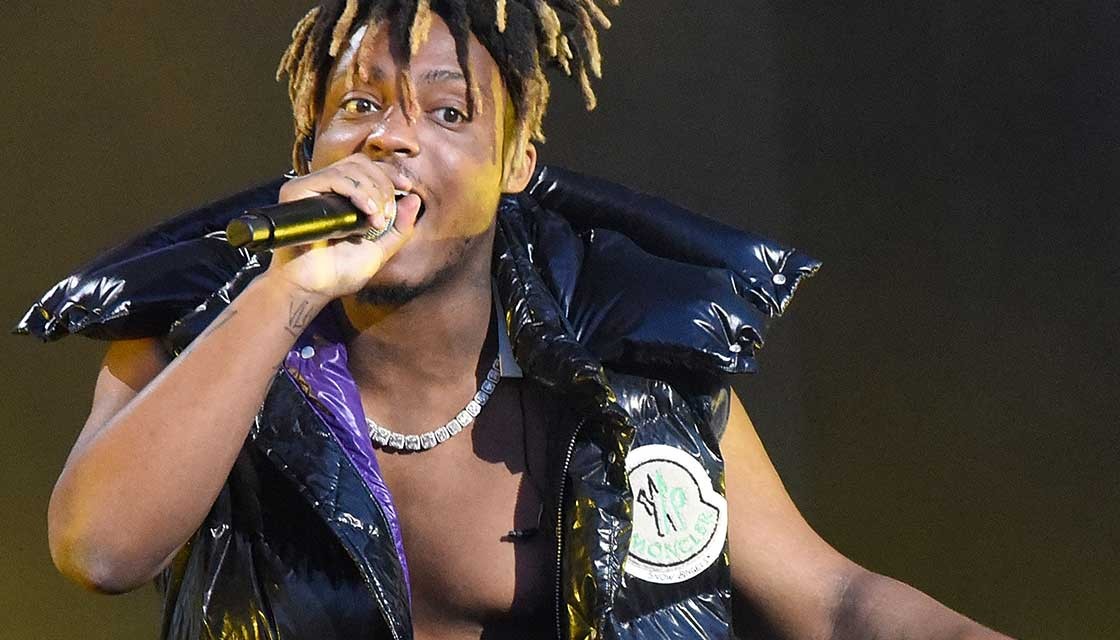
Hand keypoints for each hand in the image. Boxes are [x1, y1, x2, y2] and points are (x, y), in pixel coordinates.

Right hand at [264, 153, 422, 302]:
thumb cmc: (338, 274)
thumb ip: (400, 227)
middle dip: (383, 185)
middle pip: (361, 163)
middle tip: (387, 215)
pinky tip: (368, 212)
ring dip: (373, 191)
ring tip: (376, 220)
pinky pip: (334, 178)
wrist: (312, 288)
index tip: (406, 188)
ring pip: (350, 168)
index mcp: (342, 198)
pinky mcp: (297, 191)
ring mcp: (310, 188)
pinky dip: (357, 191)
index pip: (367, 168)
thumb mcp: (380, 250)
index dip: (389, 173)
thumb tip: (415, 198)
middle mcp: (325, 189)